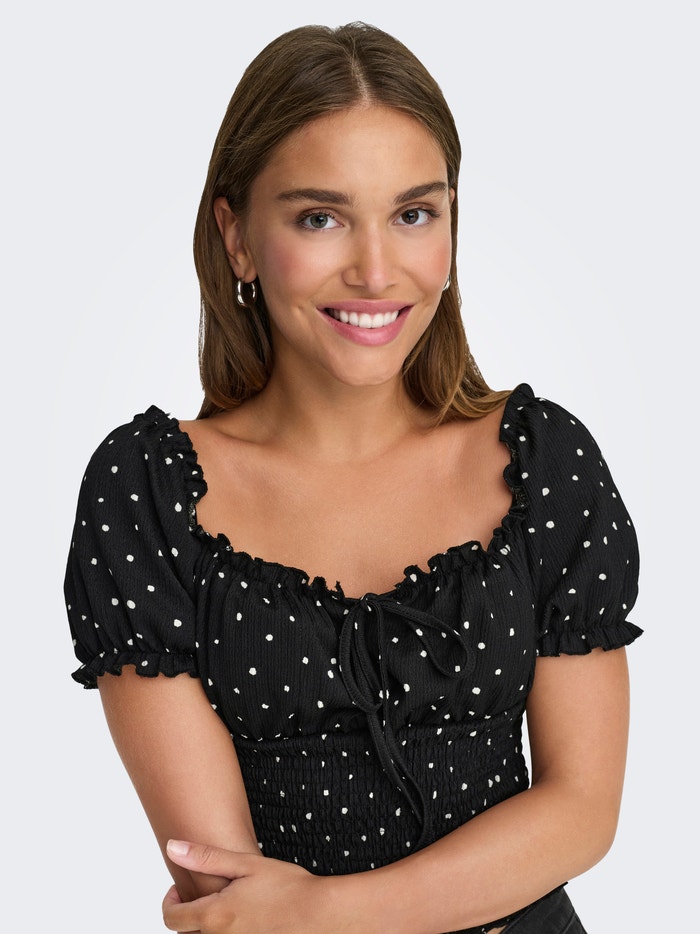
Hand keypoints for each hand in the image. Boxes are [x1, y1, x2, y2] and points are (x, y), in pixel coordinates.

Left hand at [162, 840, 330, 932]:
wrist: (318, 914)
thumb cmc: (286, 887)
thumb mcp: (246, 864)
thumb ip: (205, 858)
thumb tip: (173, 847)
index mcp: (214, 916)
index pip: (171, 918)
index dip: (169, 902)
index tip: (178, 889)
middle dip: (186, 915)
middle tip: (202, 895)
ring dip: (204, 927)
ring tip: (222, 906)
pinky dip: (223, 931)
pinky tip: (240, 918)